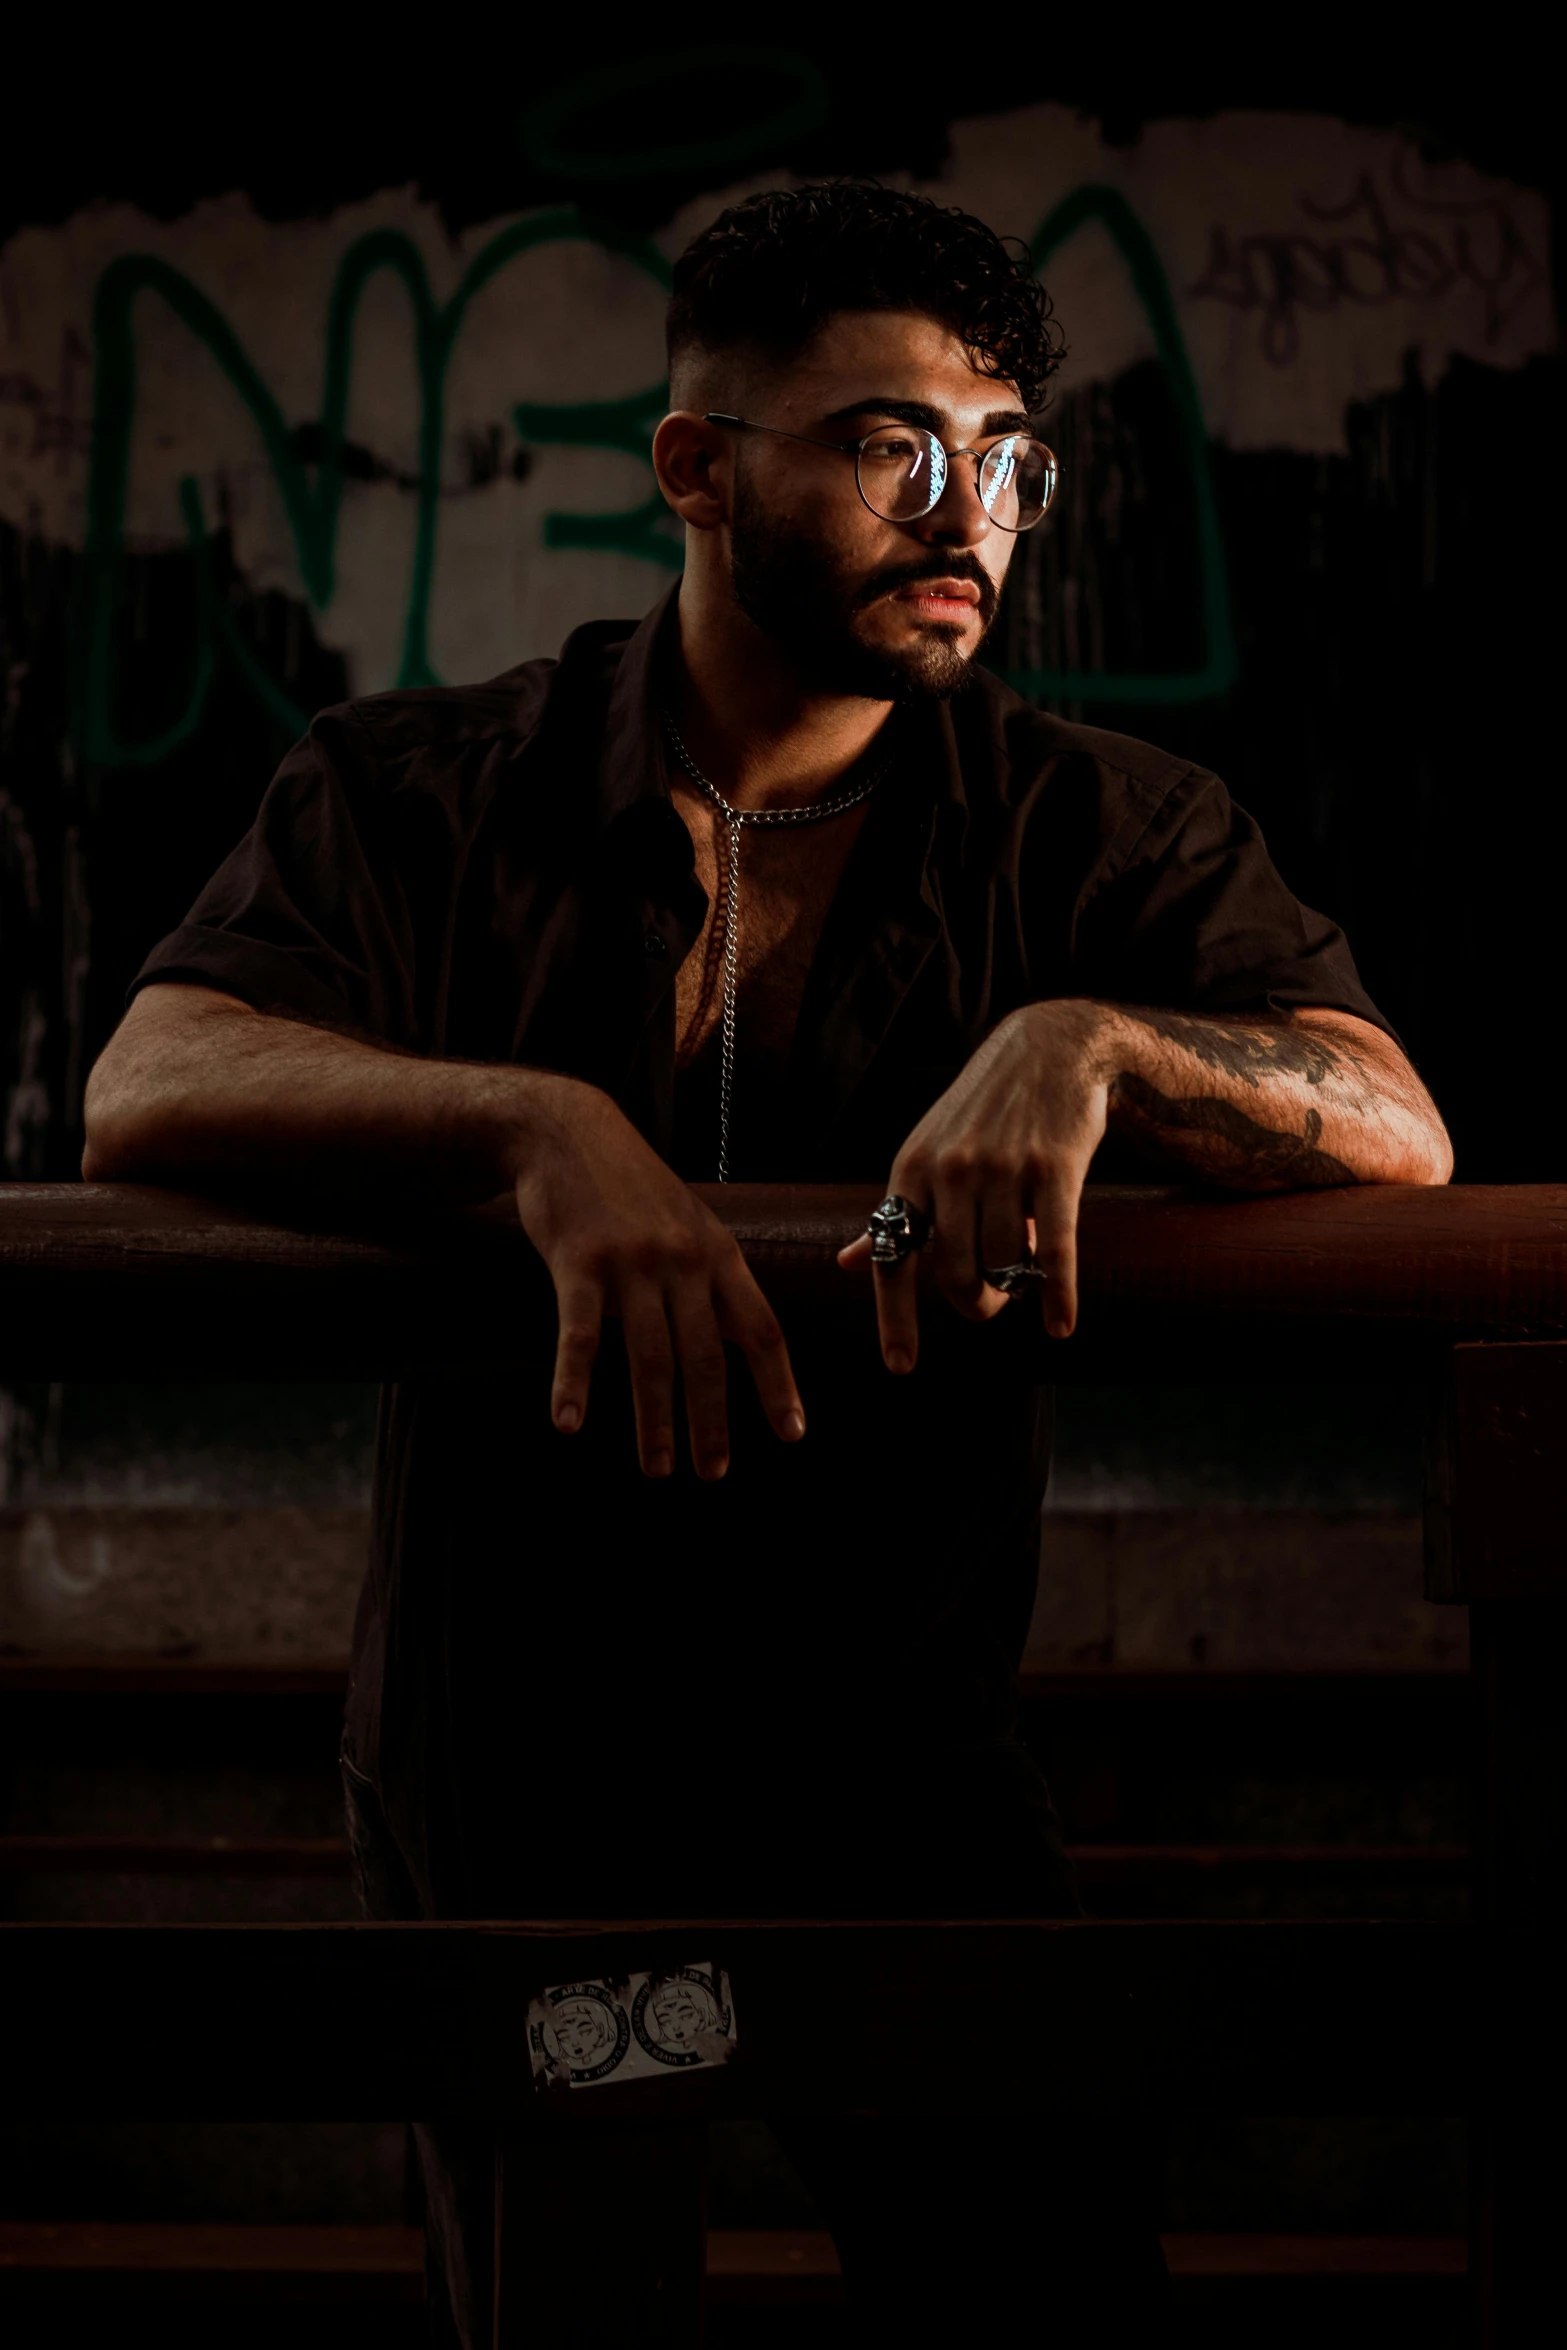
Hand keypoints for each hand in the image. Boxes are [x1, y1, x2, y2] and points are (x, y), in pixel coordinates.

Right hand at [509, 1079, 804, 1477]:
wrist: (567, 1131)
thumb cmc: (631, 1187)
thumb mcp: (689, 1221)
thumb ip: (712, 1277)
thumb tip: (740, 1339)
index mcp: (719, 1253)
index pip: (762, 1329)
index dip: (779, 1385)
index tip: (792, 1433)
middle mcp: (683, 1260)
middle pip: (707, 1356)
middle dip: (713, 1422)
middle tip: (714, 1473)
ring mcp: (632, 1262)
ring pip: (650, 1356)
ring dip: (655, 1420)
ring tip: (658, 1468)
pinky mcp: (578, 1262)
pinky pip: (578, 1336)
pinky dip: (573, 1384)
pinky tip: (569, 1423)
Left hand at [837, 1001, 1112, 1369]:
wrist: (1052, 1047)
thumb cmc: (982, 1110)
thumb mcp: (926, 1152)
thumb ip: (895, 1211)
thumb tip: (848, 1262)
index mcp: (911, 1170)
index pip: (892, 1257)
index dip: (894, 1317)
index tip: (900, 1365)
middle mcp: (951, 1171)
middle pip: (953, 1273)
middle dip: (974, 1303)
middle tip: (989, 1304)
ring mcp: (1003, 1169)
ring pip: (1004, 1265)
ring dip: (1016, 1289)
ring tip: (1024, 1280)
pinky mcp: (1054, 1169)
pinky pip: (1054, 1251)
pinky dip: (1059, 1296)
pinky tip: (1062, 1323)